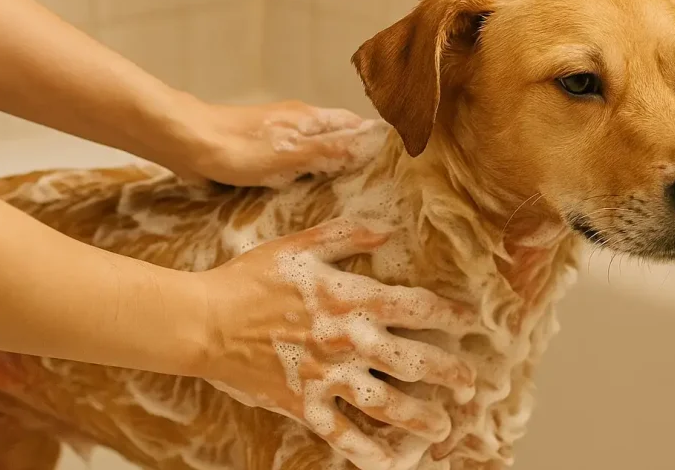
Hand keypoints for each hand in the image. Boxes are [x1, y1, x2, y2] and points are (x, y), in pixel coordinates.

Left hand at [178, 99, 386, 186]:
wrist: (184, 143)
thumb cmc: (237, 148)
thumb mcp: (291, 154)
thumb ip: (331, 150)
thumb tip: (371, 146)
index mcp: (310, 118)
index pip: (356, 126)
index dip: (377, 141)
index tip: (398, 164)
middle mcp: (298, 124)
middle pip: (339, 138)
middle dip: (358, 159)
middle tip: (380, 190)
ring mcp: (279, 137)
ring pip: (316, 151)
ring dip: (332, 170)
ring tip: (352, 199)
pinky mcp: (260, 153)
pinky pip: (294, 164)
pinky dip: (307, 178)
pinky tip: (309, 199)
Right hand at [193, 219, 477, 465]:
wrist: (204, 321)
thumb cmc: (250, 279)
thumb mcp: (299, 245)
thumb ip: (346, 234)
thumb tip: (388, 228)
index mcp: (352, 299)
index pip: (418, 307)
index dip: (451, 315)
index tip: (469, 323)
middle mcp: (348, 341)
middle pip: (415, 361)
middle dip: (451, 374)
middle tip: (470, 385)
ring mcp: (327, 377)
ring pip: (388, 405)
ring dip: (421, 419)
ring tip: (443, 429)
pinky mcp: (303, 405)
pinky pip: (342, 435)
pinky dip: (368, 452)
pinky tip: (390, 462)